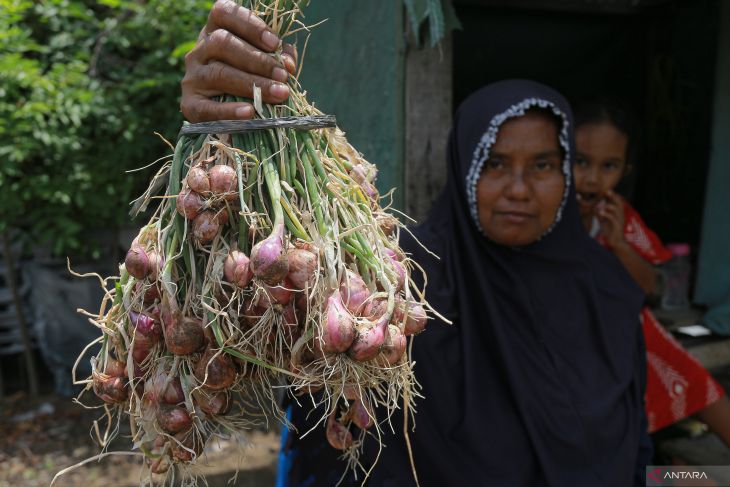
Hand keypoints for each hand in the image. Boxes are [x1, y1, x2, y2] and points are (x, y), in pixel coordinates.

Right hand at [180, 0, 297, 121]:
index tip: (274, 42)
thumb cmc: (250, 81)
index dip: (249, 24)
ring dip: (252, 84)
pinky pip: (207, 107)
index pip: (222, 13)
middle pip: (222, 43)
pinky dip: (230, 110)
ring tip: (278, 94)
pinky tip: (250, 112)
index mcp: (215, 31)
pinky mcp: (190, 105)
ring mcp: (192, 77)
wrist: (226, 117)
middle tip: (283, 76)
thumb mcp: (263, 62)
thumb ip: (277, 57)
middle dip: (257, 60)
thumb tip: (287, 64)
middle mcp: (199, 51)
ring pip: (218, 74)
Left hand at [596, 190, 625, 248]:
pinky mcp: (617, 226)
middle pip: (619, 203)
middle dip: (614, 197)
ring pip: (617, 210)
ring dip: (610, 206)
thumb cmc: (610, 231)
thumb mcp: (604, 221)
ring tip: (602, 204)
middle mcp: (620, 215)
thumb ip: (601, 214)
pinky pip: (613, 219)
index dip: (613, 195)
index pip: (617, 201)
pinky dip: (607, 214)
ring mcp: (620, 220)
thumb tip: (596, 207)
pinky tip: (601, 213)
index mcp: (617, 213)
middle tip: (607, 191)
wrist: (615, 242)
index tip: (606, 190)